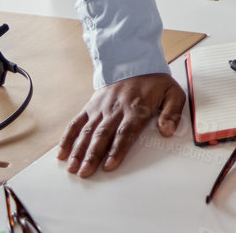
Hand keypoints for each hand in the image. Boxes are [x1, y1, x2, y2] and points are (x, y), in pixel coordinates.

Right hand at [57, 72, 184, 176]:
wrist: (134, 63)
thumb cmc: (155, 83)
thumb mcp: (173, 93)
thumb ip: (172, 113)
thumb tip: (168, 131)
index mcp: (137, 109)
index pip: (125, 132)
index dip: (116, 150)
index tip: (109, 165)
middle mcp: (116, 110)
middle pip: (103, 135)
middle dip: (92, 155)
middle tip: (85, 173)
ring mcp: (100, 109)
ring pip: (87, 131)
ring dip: (78, 150)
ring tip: (72, 167)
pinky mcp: (90, 107)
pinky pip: (76, 123)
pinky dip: (67, 138)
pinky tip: (62, 153)